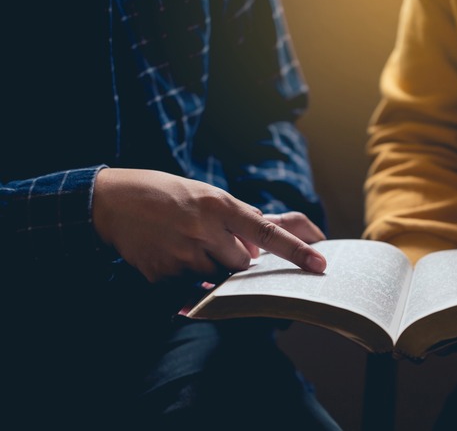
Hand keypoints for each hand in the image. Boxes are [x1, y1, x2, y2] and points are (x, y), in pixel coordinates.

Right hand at [92, 168, 326, 283]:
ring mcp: (183, 255)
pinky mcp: (164, 276)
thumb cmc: (166, 194)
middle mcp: (204, 230)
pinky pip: (192, 288)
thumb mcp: (206, 194)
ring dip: (212, 267)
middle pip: (244, 264)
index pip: (268, 232)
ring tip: (185, 242)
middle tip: (212, 240)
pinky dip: (188, 277)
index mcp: (219, 204)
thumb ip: (236, 219)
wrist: (111, 202)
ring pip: (219, 277)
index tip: (320, 264)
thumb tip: (261, 249)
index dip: (296, 251)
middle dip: (237, 258)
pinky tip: (170, 253)